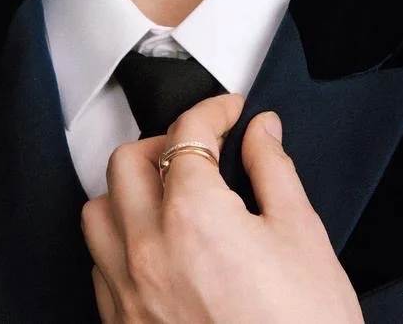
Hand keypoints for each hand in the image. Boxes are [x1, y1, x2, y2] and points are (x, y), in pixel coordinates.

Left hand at [81, 92, 363, 322]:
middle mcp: (148, 249)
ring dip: (129, 191)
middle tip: (199, 149)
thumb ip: (274, 170)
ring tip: (167, 193)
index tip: (230, 112)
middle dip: (164, 142)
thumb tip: (261, 132)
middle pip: (128, 161)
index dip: (213, 110)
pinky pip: (99, 264)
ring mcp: (128, 292)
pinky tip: (154, 246)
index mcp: (194, 216)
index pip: (187, 133)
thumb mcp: (303, 236)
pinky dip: (120, 241)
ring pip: (99, 210)